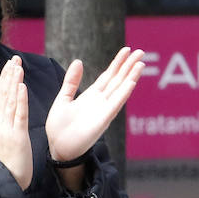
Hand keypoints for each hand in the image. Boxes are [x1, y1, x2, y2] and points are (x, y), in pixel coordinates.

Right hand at [0, 55, 31, 189]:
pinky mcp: (17, 134)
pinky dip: (20, 99)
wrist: (6, 179)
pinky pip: (19, 114)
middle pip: (2, 94)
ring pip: (10, 100)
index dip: (4, 80)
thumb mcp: (1, 142)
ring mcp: (7, 128)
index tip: (10, 66)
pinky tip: (22, 87)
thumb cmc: (7, 163)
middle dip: (8, 76)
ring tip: (18, 67)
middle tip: (15, 59)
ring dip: (14, 82)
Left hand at [46, 46, 144, 162]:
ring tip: (140, 63)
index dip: (117, 63)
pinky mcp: (103, 119)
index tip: (126, 50)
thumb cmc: (59, 127)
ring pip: (120, 89)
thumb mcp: (63, 99)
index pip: (108, 76)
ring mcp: (103, 110)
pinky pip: (115, 104)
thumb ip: (71, 82)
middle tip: (140, 51)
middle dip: (128, 66)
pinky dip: (123, 93)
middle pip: (117, 80)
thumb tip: (78, 61)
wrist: (58, 147)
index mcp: (91, 96)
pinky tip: (131, 82)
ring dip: (130, 77)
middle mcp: (100, 101)